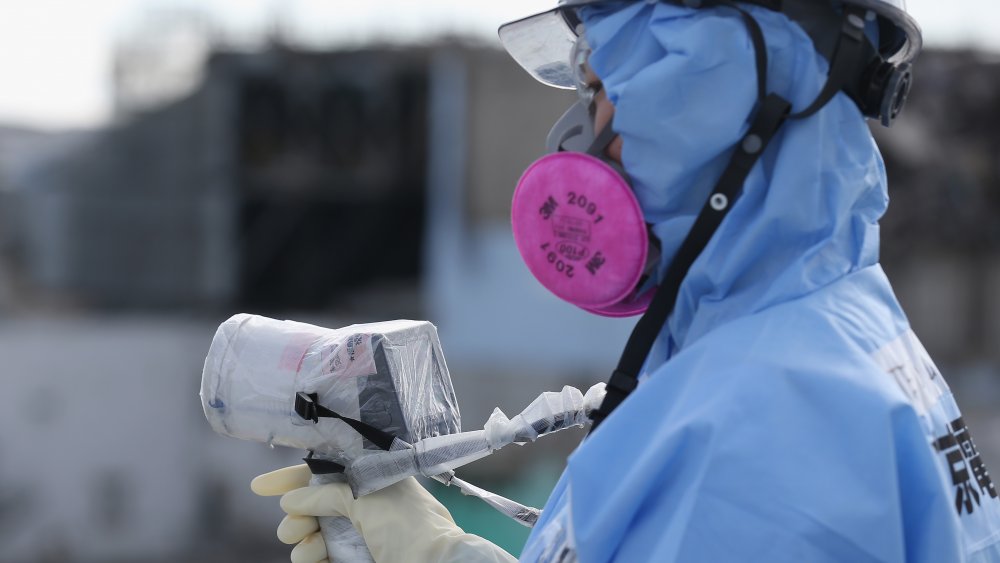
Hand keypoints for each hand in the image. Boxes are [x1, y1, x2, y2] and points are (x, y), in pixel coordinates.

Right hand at [251, 464, 515, 562]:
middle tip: (295, 521)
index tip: (260, 487)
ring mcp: (356, 534)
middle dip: (295, 510)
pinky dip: (308, 555)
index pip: (326, 470)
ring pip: (309, 532)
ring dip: (300, 534)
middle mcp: (362, 504)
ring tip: (307, 540)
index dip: (292, 477)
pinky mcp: (352, 559)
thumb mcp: (366, 497)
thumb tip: (293, 497)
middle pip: (311, 503)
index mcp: (371, 478)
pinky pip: (316, 556)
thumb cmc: (407, 524)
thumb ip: (327, 492)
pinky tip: (313, 555)